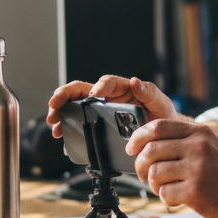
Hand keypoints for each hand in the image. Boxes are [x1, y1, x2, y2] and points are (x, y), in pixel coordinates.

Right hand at [44, 75, 177, 138]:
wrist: (163, 136)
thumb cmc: (161, 116)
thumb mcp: (159, 102)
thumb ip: (149, 92)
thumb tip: (135, 81)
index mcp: (122, 89)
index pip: (106, 82)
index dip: (97, 87)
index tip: (93, 95)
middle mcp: (107, 98)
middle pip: (81, 91)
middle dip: (65, 96)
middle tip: (55, 105)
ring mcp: (100, 112)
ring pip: (75, 106)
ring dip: (61, 112)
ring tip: (54, 123)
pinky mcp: (97, 125)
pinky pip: (79, 124)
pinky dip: (67, 128)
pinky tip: (61, 136)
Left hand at [126, 118, 217, 217]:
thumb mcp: (212, 147)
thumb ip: (185, 142)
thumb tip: (148, 144)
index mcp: (200, 132)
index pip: (157, 126)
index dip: (137, 137)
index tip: (131, 148)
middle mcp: (198, 146)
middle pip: (149, 150)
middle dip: (140, 166)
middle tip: (145, 176)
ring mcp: (197, 168)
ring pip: (153, 173)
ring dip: (153, 185)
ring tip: (166, 189)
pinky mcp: (196, 191)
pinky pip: (164, 194)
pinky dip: (167, 199)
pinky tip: (180, 200)